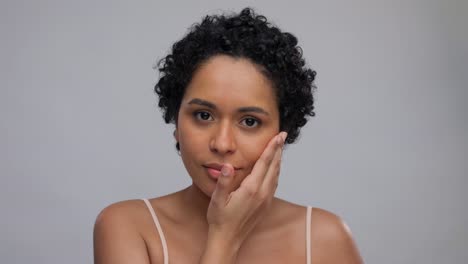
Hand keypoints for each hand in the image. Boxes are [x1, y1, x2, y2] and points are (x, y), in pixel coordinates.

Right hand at [206, 131, 286, 247]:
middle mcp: (262, 193)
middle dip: (278, 150)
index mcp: (251, 189)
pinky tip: (274, 169)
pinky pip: (274, 183)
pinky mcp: (265, 204)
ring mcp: (265, 200)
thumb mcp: (217, 199)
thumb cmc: (220, 220)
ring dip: (278, 160)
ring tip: (279, 148)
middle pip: (274, 166)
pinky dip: (276, 172)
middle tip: (282, 136)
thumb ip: (223, 182)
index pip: (264, 163)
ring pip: (276, 175)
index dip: (272, 148)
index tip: (278, 136)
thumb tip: (227, 166)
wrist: (228, 240)